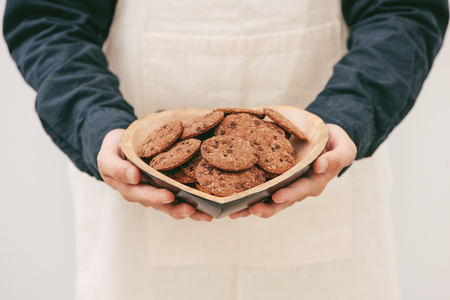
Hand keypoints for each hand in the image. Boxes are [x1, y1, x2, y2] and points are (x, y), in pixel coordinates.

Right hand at [97, 129, 212, 221]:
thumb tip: (134, 177)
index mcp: (130, 188)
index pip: (143, 194)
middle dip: (177, 209)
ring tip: (206, 215)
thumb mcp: (107, 155)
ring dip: (191, 211)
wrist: (122, 144)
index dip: (155, 197)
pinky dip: (197, 200)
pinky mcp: (171, 185)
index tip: (168, 196)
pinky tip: (211, 205)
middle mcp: (146, 193)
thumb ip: (116, 167)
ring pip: (175, 205)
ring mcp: (159, 191)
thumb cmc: (114, 149)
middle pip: (162, 205)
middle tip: (191, 209)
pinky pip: (183, 195)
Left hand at [229, 124, 356, 218]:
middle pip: (282, 202)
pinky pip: (260, 189)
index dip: (290, 194)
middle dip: (266, 207)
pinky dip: (247, 195)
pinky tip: (231, 198)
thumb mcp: (344, 146)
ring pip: (268, 200)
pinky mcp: (274, 179)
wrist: (323, 138)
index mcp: (315, 182)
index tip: (277, 196)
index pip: (302, 190)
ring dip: (252, 207)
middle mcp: (298, 187)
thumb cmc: (334, 142)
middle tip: (250, 210)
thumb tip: (321, 165)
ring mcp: (285, 185)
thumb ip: (337, 156)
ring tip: (234, 212)